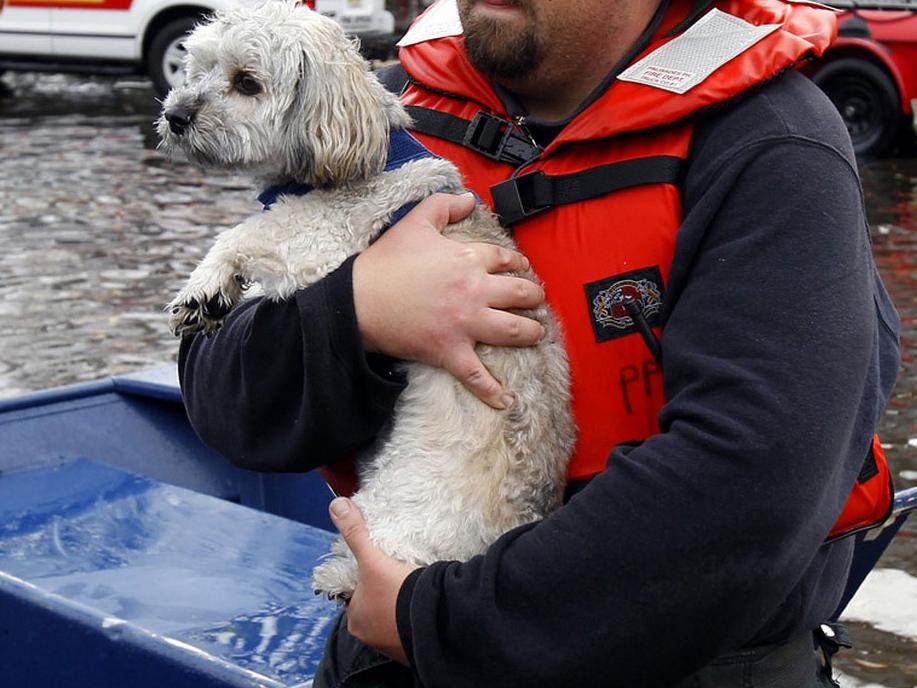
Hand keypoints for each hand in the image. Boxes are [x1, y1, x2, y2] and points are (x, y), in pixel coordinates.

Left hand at [329, 497, 415, 664]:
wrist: (433, 620)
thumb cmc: (396, 593)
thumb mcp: (372, 559)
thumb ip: (355, 532)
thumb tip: (336, 505)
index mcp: (355, 618)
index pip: (356, 595)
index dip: (366, 582)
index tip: (381, 572)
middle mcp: (369, 636)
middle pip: (373, 609)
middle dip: (384, 597)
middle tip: (399, 580)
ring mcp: (391, 645)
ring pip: (392, 621)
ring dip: (400, 609)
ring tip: (413, 591)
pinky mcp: (412, 649)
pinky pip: (410, 631)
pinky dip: (414, 620)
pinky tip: (423, 607)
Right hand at [352, 192, 545, 408]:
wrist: (360, 299)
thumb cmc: (386, 261)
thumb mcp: (415, 221)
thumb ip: (445, 205)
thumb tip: (469, 197)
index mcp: (468, 259)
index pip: (506, 260)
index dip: (519, 264)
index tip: (524, 270)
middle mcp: (475, 291)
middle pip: (519, 294)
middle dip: (534, 298)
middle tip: (537, 301)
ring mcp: (465, 324)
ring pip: (512, 331)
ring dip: (531, 332)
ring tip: (538, 334)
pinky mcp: (450, 350)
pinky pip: (476, 374)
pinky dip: (492, 390)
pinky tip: (506, 400)